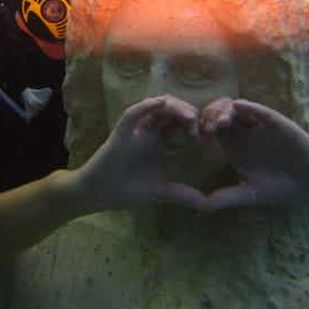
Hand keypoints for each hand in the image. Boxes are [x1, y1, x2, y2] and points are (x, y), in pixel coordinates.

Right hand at [73, 95, 207, 211]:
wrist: (97, 196)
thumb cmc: (126, 191)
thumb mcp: (161, 193)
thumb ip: (183, 195)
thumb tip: (209, 205)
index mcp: (159, 144)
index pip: (180, 127)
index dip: (196, 127)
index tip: (211, 134)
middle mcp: (148, 134)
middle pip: (171, 113)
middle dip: (188, 114)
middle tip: (202, 125)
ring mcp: (134, 132)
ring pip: (155, 109)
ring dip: (173, 108)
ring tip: (188, 117)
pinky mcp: (120, 134)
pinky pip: (131, 115)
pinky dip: (144, 107)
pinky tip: (159, 103)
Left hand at [199, 98, 308, 209]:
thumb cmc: (280, 188)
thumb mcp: (249, 195)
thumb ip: (225, 198)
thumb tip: (199, 209)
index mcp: (234, 146)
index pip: (211, 128)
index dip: (200, 128)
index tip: (195, 138)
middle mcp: (244, 133)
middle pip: (219, 113)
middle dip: (210, 116)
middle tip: (206, 129)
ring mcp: (261, 126)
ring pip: (238, 108)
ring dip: (226, 110)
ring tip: (221, 122)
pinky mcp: (279, 125)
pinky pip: (263, 112)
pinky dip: (251, 107)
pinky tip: (240, 106)